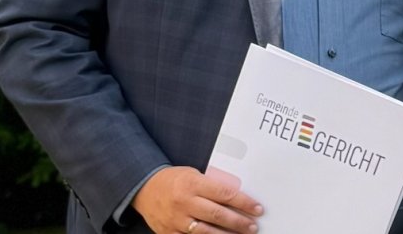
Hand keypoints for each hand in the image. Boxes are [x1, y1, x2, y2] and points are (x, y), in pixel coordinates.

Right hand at [132, 166, 263, 233]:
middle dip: (239, 222)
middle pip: (217, 214)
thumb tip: (237, 198)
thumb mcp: (193, 175)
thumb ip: (212, 186)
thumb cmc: (174, 180)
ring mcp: (176, 219)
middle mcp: (184, 202)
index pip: (224, 194)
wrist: (144, 188)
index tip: (257, 208)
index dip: (244, 202)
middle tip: (253, 226)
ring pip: (206, 231)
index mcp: (192, 184)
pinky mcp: (169, 233)